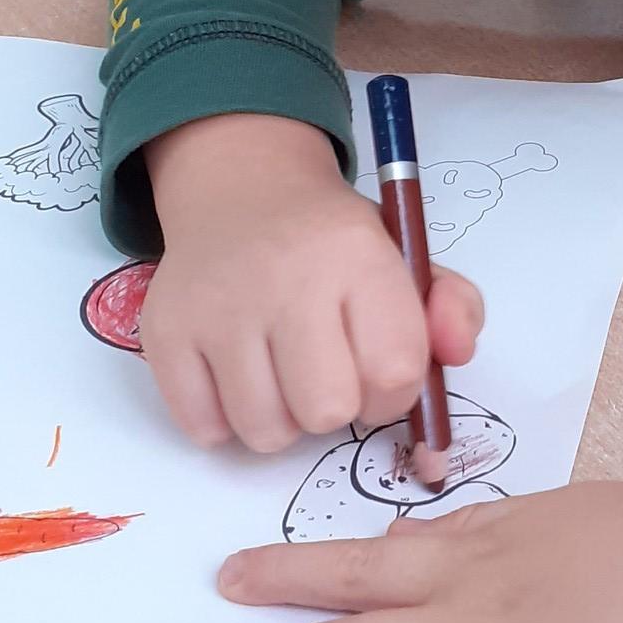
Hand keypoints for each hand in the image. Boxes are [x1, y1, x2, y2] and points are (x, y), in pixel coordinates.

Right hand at [140, 113, 481, 451]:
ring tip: (284, 374)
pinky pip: (205, 429)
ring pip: (265, 431)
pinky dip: (225, 420)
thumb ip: (452, 308)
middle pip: (327, 411)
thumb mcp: (404, 256)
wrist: (241, 191)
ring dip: (283, 419)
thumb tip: (456, 355)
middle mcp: (285, 278)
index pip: (395, 370)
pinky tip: (239, 376)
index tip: (383, 373)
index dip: (397, 392)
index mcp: (356, 256)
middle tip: (331, 375)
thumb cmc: (333, 242)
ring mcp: (218, 308)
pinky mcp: (166, 332)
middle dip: (339, 409)